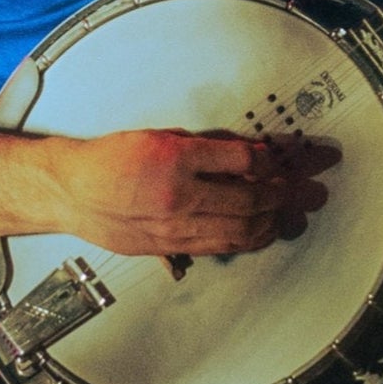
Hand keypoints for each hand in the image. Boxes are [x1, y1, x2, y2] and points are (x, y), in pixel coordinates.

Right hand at [57, 129, 337, 257]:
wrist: (72, 191)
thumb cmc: (110, 159)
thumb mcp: (159, 137)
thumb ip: (204, 146)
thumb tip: (246, 153)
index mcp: (177, 158)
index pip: (244, 160)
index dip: (273, 159)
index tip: (287, 157)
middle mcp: (179, 194)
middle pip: (251, 199)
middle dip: (287, 195)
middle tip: (310, 190)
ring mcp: (175, 225)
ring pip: (240, 230)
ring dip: (273, 222)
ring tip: (291, 214)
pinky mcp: (168, 245)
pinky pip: (218, 246)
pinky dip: (246, 240)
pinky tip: (260, 233)